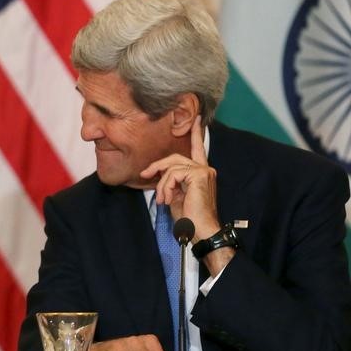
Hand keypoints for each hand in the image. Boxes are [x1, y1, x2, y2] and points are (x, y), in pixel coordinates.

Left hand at [139, 116, 219, 240]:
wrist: (200, 230)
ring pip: (172, 167)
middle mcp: (205, 169)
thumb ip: (170, 180)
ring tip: (163, 199)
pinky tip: (168, 198)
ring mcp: (204, 171)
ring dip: (162, 184)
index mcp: (201, 173)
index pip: (197, 149)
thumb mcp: (175, 195)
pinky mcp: (199, 175)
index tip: (195, 119)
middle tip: (145, 174)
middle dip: (157, 165)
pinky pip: (173, 174)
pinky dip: (166, 186)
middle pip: (175, 157)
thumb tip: (158, 174)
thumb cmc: (189, 217)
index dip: (195, 134)